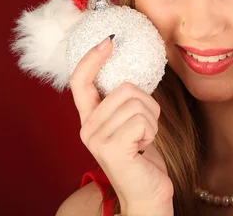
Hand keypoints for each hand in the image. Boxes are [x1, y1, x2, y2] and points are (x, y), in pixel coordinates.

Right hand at [69, 36, 172, 213]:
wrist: (147, 193)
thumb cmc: (142, 156)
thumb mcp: (131, 123)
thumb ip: (124, 102)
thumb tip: (132, 75)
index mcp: (91, 118)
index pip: (80, 82)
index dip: (91, 59)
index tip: (108, 41)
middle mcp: (88, 127)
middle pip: (123, 88)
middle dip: (147, 104)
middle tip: (144, 129)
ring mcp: (97, 139)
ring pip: (137, 102)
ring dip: (151, 120)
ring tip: (143, 140)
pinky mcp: (112, 148)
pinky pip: (142, 120)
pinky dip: (152, 131)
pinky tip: (144, 148)